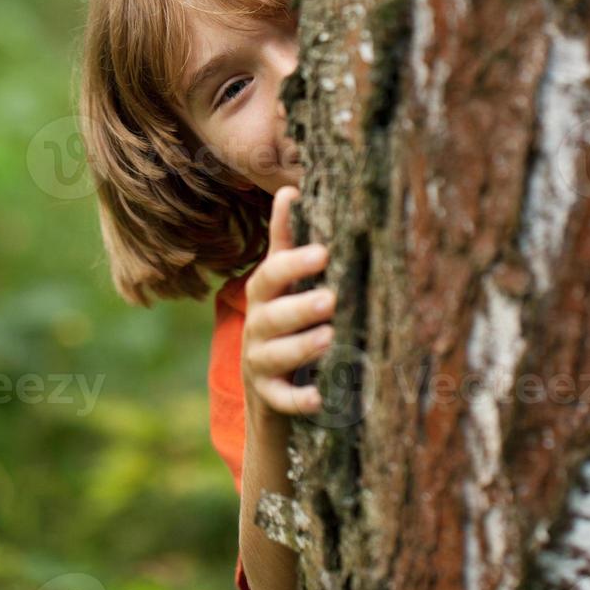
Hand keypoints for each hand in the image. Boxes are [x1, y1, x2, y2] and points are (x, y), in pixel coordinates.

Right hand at [240, 185, 334, 415]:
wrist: (268, 385)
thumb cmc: (285, 320)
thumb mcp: (283, 282)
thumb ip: (287, 241)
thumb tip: (289, 189)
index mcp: (264, 295)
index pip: (271, 274)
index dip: (294, 263)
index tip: (324, 253)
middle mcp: (257, 326)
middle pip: (272, 315)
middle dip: (300, 306)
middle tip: (331, 299)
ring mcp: (260, 362)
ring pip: (275, 355)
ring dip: (301, 346)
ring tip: (330, 339)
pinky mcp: (269, 396)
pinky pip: (280, 399)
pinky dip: (298, 400)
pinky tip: (320, 397)